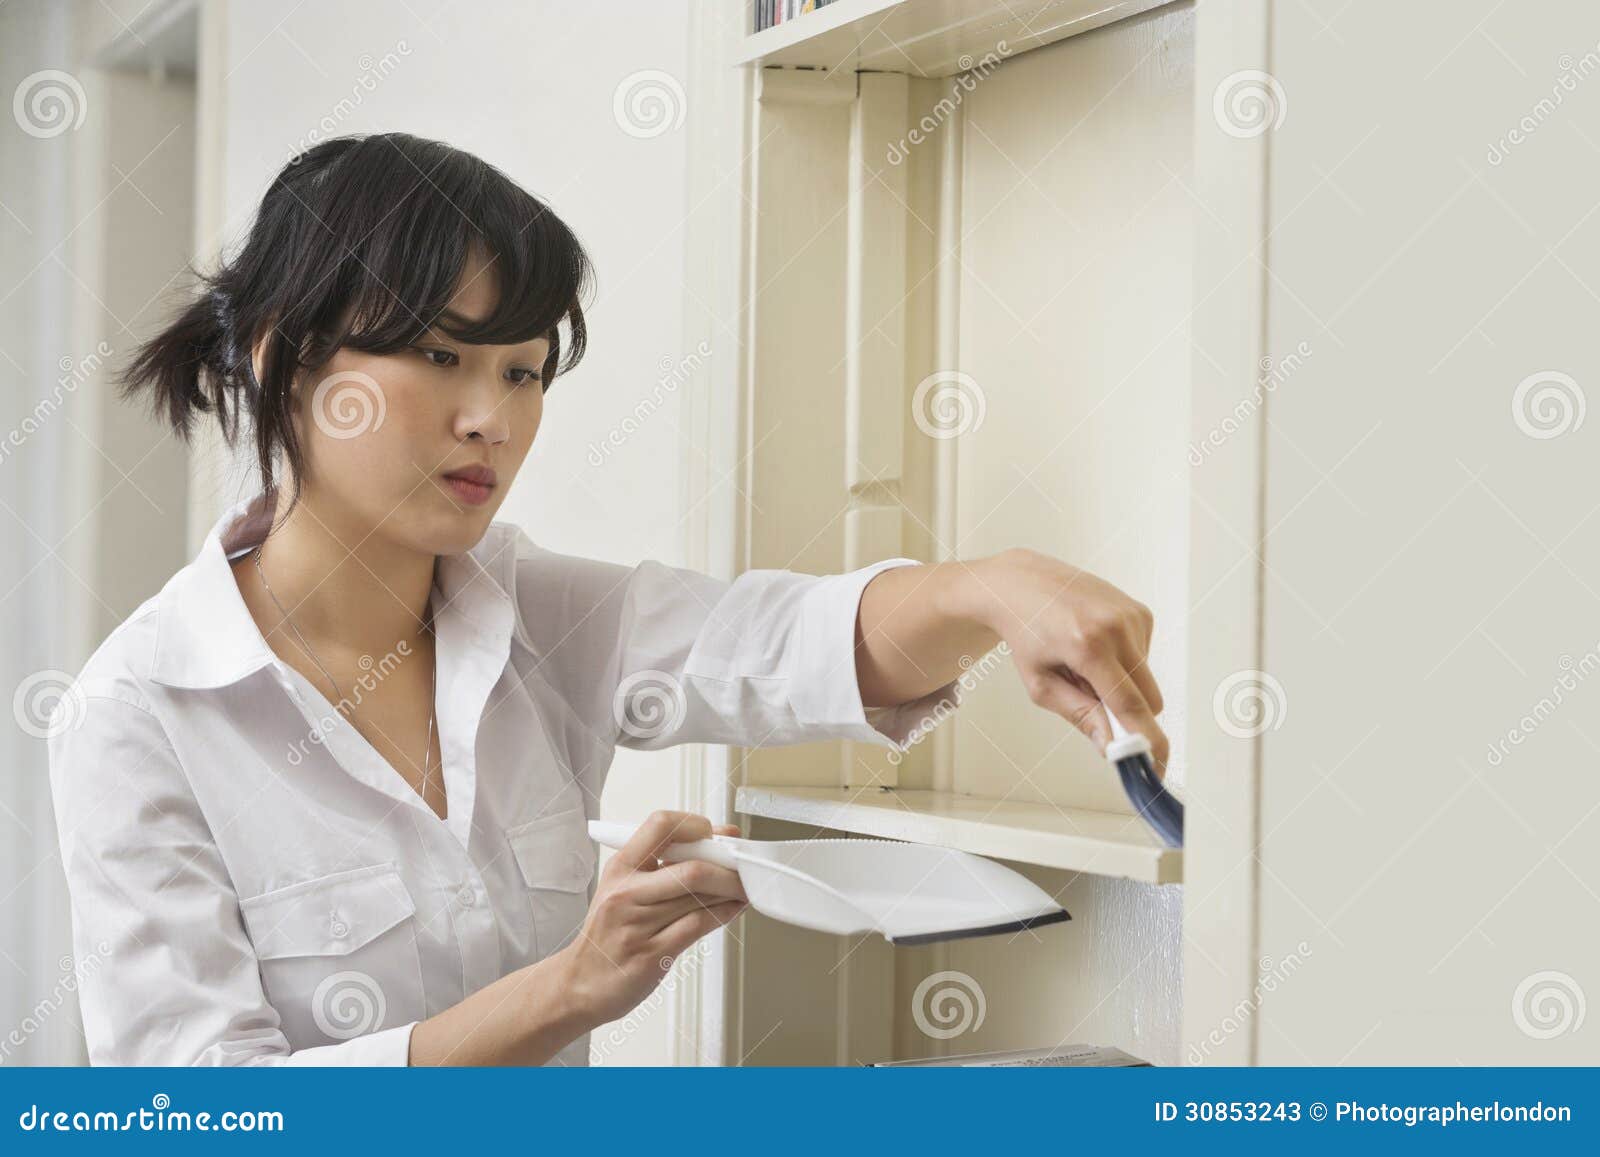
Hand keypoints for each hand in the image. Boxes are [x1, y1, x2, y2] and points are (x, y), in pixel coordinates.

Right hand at [555, 810, 747, 1025]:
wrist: (580, 984)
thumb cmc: (608, 935)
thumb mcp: (621, 889)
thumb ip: (660, 867)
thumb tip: (714, 840)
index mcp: (619, 869)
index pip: (660, 826)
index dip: (695, 824)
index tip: (716, 834)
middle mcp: (626, 893)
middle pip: (691, 867)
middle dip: (729, 866)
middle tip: (744, 865)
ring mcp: (638, 925)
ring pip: (700, 896)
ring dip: (733, 889)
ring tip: (746, 885)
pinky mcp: (652, 954)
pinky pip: (698, 925)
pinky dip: (725, 913)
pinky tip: (734, 908)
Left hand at [973, 548, 1167, 773]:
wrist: (1023, 584)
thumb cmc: (1026, 634)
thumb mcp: (1040, 684)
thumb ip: (1080, 715)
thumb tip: (1111, 745)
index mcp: (1087, 646)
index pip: (1129, 705)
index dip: (1146, 740)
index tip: (1157, 766)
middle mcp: (1116, 627)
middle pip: (1149, 698)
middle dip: (1130, 714)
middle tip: (1095, 705)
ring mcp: (1131, 615)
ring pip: (1147, 679)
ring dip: (1123, 684)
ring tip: (1085, 664)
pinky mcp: (1140, 612)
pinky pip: (1145, 657)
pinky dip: (1125, 663)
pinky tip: (1095, 645)